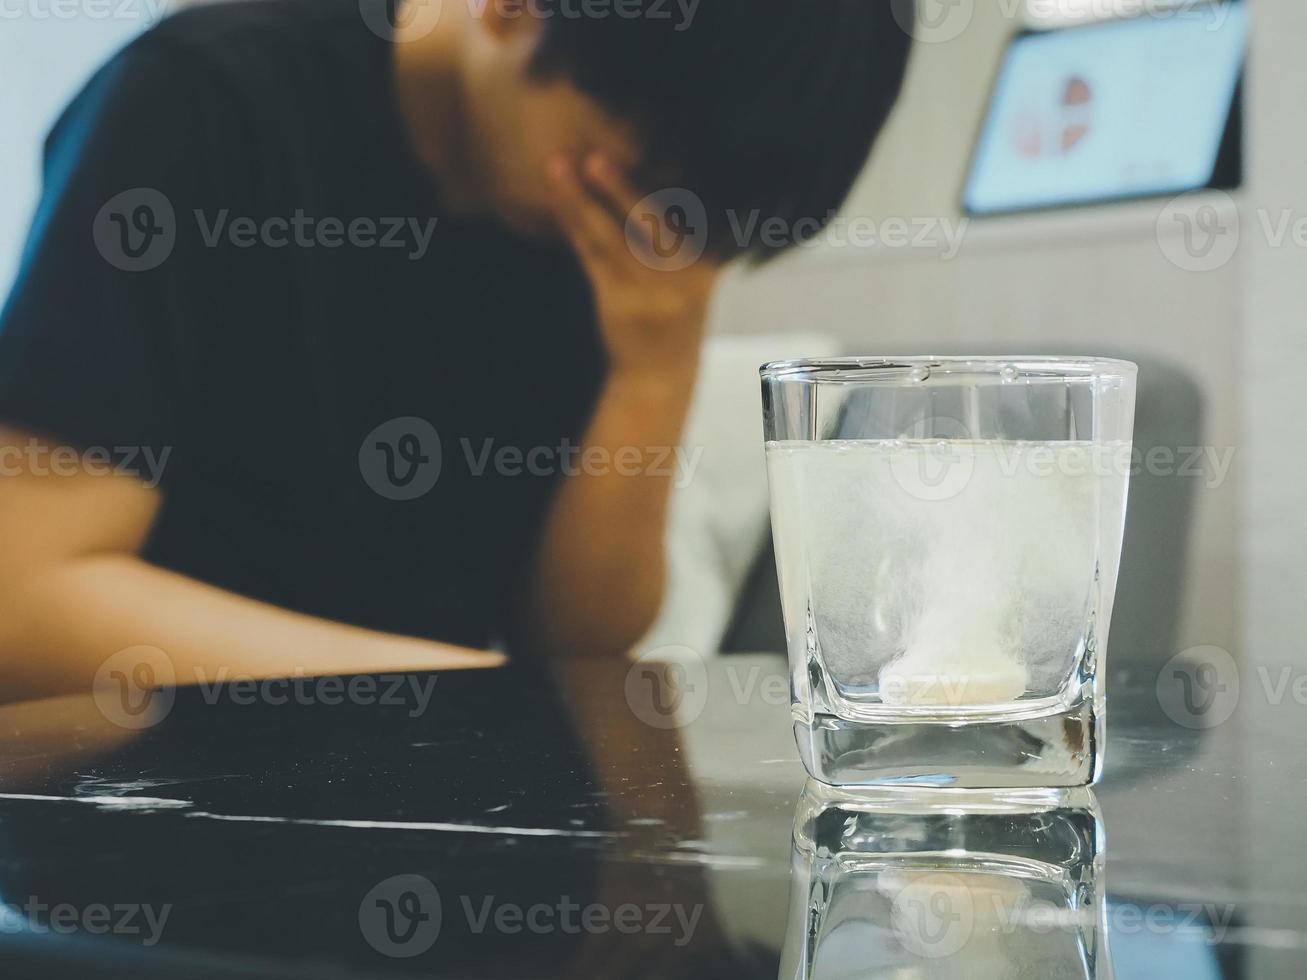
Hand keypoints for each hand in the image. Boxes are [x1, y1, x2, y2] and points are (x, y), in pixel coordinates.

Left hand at [547, 153, 722, 382]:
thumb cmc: (675, 311)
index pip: (686, 212)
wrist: (659, 374)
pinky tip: (558, 201)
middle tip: (594, 156)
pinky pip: (589, 258)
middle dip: (621, 188)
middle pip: (650, 224)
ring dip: (581, 201)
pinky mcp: (617, 303)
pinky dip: (572, 226)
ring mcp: (649, 293)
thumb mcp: (695, 274)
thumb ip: (683, 234)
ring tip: (558, 166)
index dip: (662, 176)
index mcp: (708, 263)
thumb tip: (666, 169)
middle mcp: (683, 278)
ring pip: (610, 239)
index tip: (643, 140)